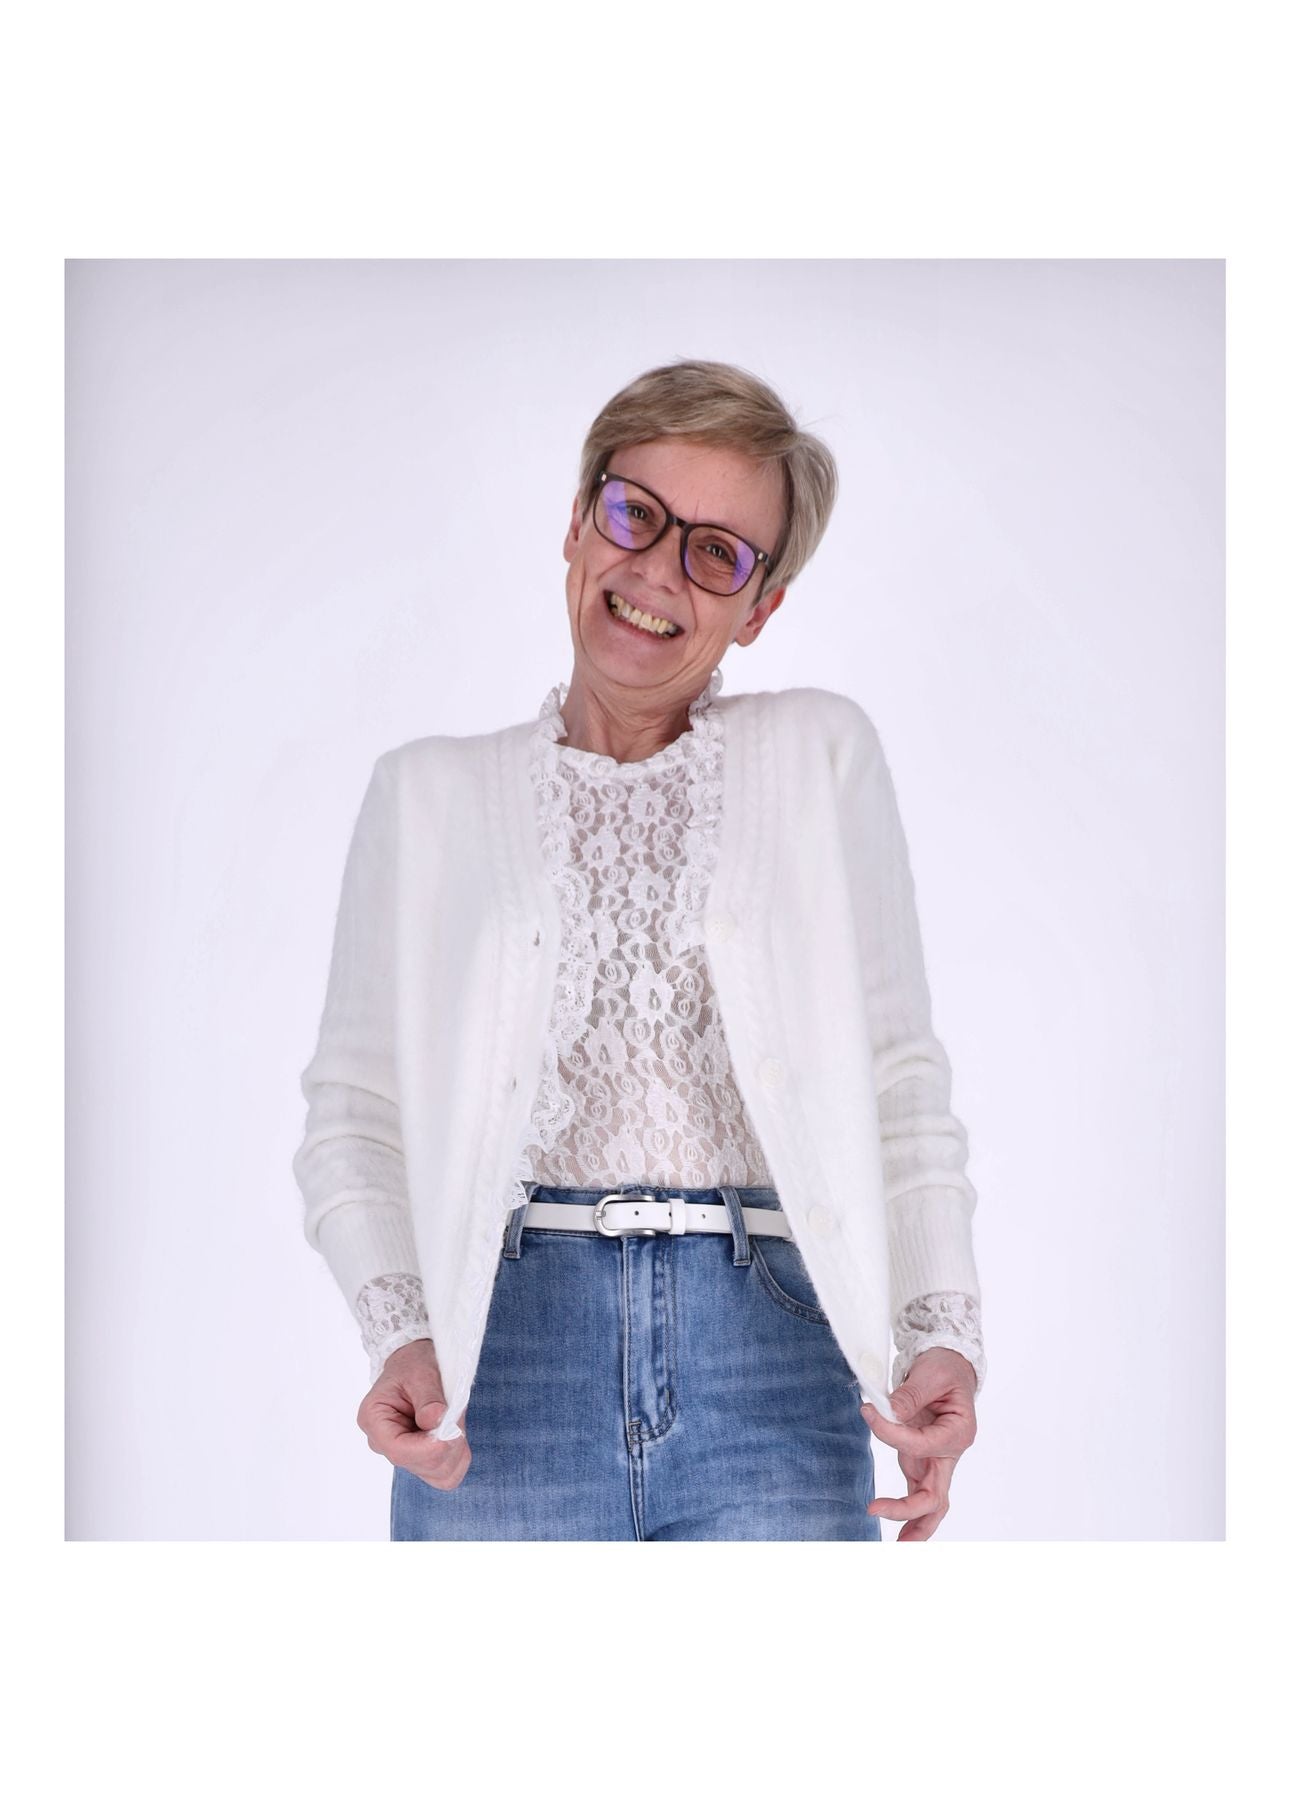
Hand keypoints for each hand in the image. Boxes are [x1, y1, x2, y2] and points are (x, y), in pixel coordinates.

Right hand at [356, 1338, 471, 1490]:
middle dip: (448, 1444)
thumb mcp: (421, 1372)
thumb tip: (436, 1420)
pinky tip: (454, 1433)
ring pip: (439, 1475)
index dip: (431, 1446)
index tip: (453, 1428)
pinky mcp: (420, 1461)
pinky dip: (459, 1456)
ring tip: (453, 1420)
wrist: (415, 1364)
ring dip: (456, 1450)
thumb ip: (429, 1398)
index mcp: (374, 1420)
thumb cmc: (414, 1364)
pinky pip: (446, 1474)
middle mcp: (383, 1444)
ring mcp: (402, 1455)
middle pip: (422, 1465)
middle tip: (455, 1414)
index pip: (400, 1451)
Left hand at [860, 1347, 977, 1540]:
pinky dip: (909, 1513)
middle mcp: (949, 1453)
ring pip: (931, 1503)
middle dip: (908, 1510)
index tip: (868, 1411)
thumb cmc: (944, 1369)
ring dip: (914, 1525)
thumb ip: (910, 1396)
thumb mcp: (929, 1375)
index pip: (920, 1444)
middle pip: (936, 1495)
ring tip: (897, 1547)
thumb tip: (886, 1411)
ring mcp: (936, 1461)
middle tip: (875, 1510)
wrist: (950, 1366)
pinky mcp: (922, 1460)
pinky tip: (899, 1532)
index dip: (891, 1433)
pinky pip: (917, 1492)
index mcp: (958, 1433)